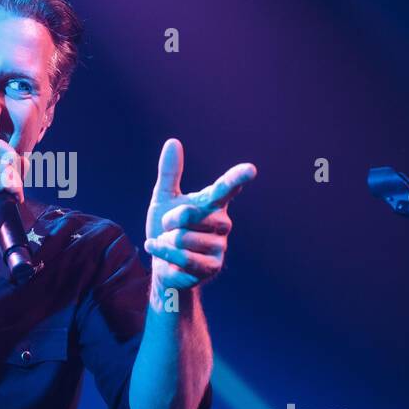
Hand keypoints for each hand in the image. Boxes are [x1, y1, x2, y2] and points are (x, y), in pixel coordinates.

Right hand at [0, 134, 25, 267]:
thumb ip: (0, 175)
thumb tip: (22, 160)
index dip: (4, 149)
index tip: (13, 169)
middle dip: (12, 159)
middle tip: (17, 181)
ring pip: (3, 166)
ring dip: (17, 181)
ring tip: (15, 196)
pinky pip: (3, 179)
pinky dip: (15, 188)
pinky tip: (15, 200)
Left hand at [144, 138, 255, 291]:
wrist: (161, 263)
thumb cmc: (166, 228)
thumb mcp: (164, 198)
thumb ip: (170, 173)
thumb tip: (173, 142)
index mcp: (213, 203)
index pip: (226, 187)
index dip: (237, 177)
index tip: (250, 169)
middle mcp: (222, 222)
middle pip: (189, 213)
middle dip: (169, 220)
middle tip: (168, 228)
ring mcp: (219, 245)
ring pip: (183, 237)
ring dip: (166, 240)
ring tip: (170, 244)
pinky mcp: (212, 267)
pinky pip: (183, 257)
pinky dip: (163, 252)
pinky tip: (158, 250)